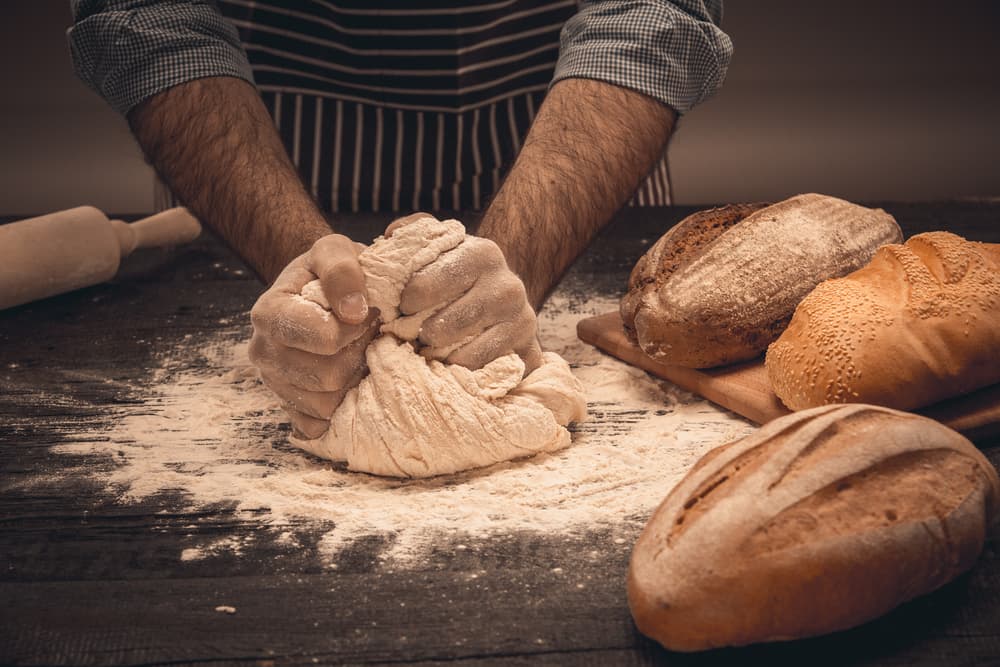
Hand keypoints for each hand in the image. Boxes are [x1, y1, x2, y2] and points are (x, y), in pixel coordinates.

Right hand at [249, 234, 378, 437]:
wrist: (315, 291)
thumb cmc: (327, 271)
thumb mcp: (335, 249)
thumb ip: (343, 269)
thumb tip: (353, 311)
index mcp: (268, 313)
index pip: (326, 340)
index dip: (357, 327)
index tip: (365, 311)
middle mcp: (262, 352)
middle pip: (328, 377)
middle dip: (358, 354)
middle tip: (365, 333)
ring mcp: (273, 384)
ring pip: (328, 404)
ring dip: (354, 378)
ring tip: (357, 350)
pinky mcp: (288, 408)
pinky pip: (320, 425)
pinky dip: (342, 405)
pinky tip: (347, 377)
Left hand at [387, 214, 543, 372]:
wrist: (505, 293)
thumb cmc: (461, 272)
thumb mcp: (440, 245)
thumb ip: (413, 234)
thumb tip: (391, 235)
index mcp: (481, 254)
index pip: (422, 288)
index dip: (404, 305)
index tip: (403, 308)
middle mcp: (507, 286)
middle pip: (441, 328)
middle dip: (419, 337)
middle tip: (414, 335)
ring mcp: (522, 321)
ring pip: (462, 356)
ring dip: (438, 359)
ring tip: (431, 350)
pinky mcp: (529, 350)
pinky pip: (484, 373)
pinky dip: (463, 374)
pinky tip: (454, 364)